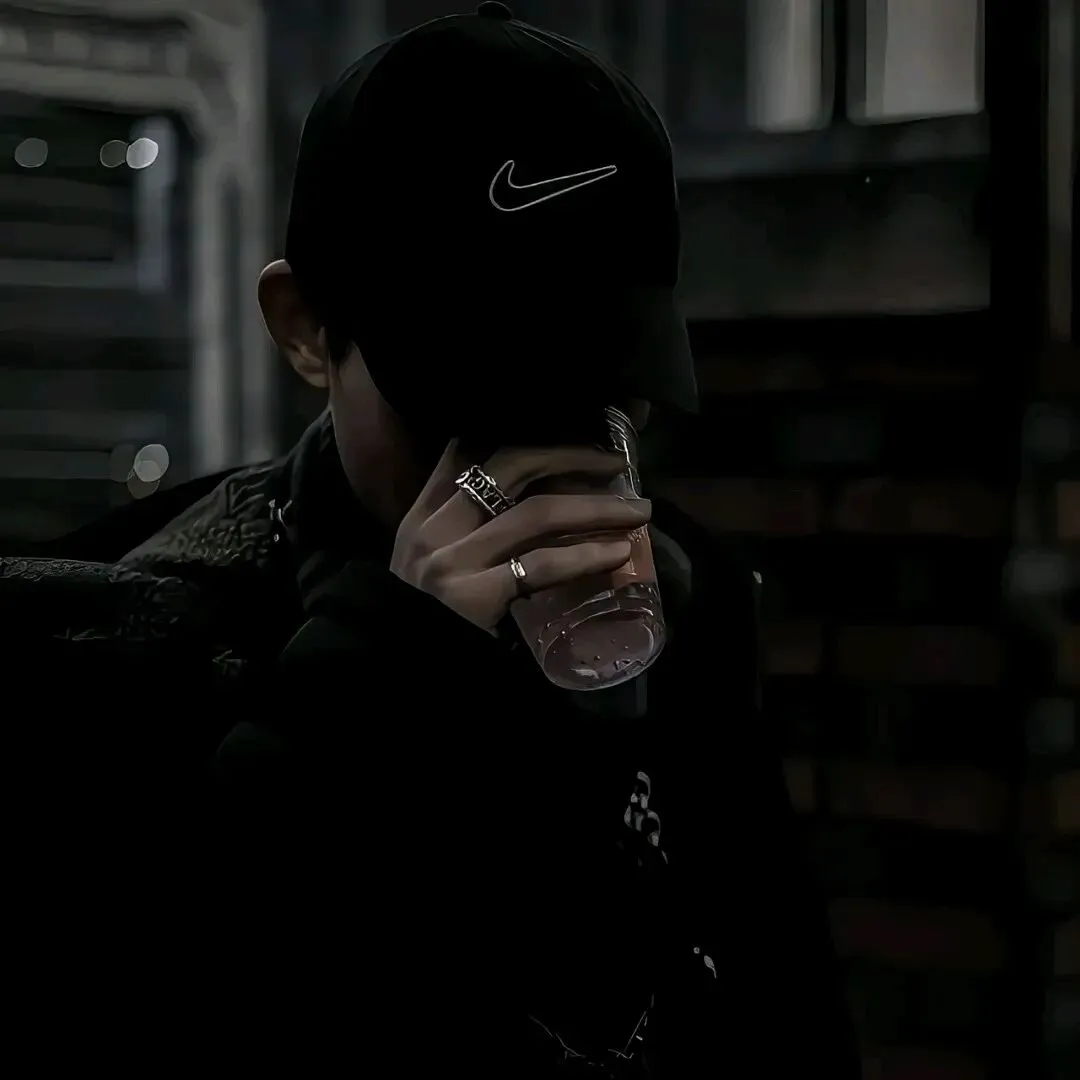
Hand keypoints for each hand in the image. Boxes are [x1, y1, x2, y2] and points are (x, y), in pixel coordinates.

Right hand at [391, 441, 651, 629]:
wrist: (400, 672)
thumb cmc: (425, 621)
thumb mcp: (426, 563)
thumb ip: (464, 533)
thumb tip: (533, 508)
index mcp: (421, 515)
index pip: (466, 449)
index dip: (523, 431)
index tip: (571, 429)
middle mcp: (433, 529)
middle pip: (512, 465)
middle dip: (572, 456)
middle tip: (615, 465)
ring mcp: (451, 563)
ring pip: (537, 512)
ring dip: (597, 509)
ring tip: (638, 512)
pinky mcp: (472, 599)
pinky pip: (541, 565)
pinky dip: (586, 556)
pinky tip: (616, 553)